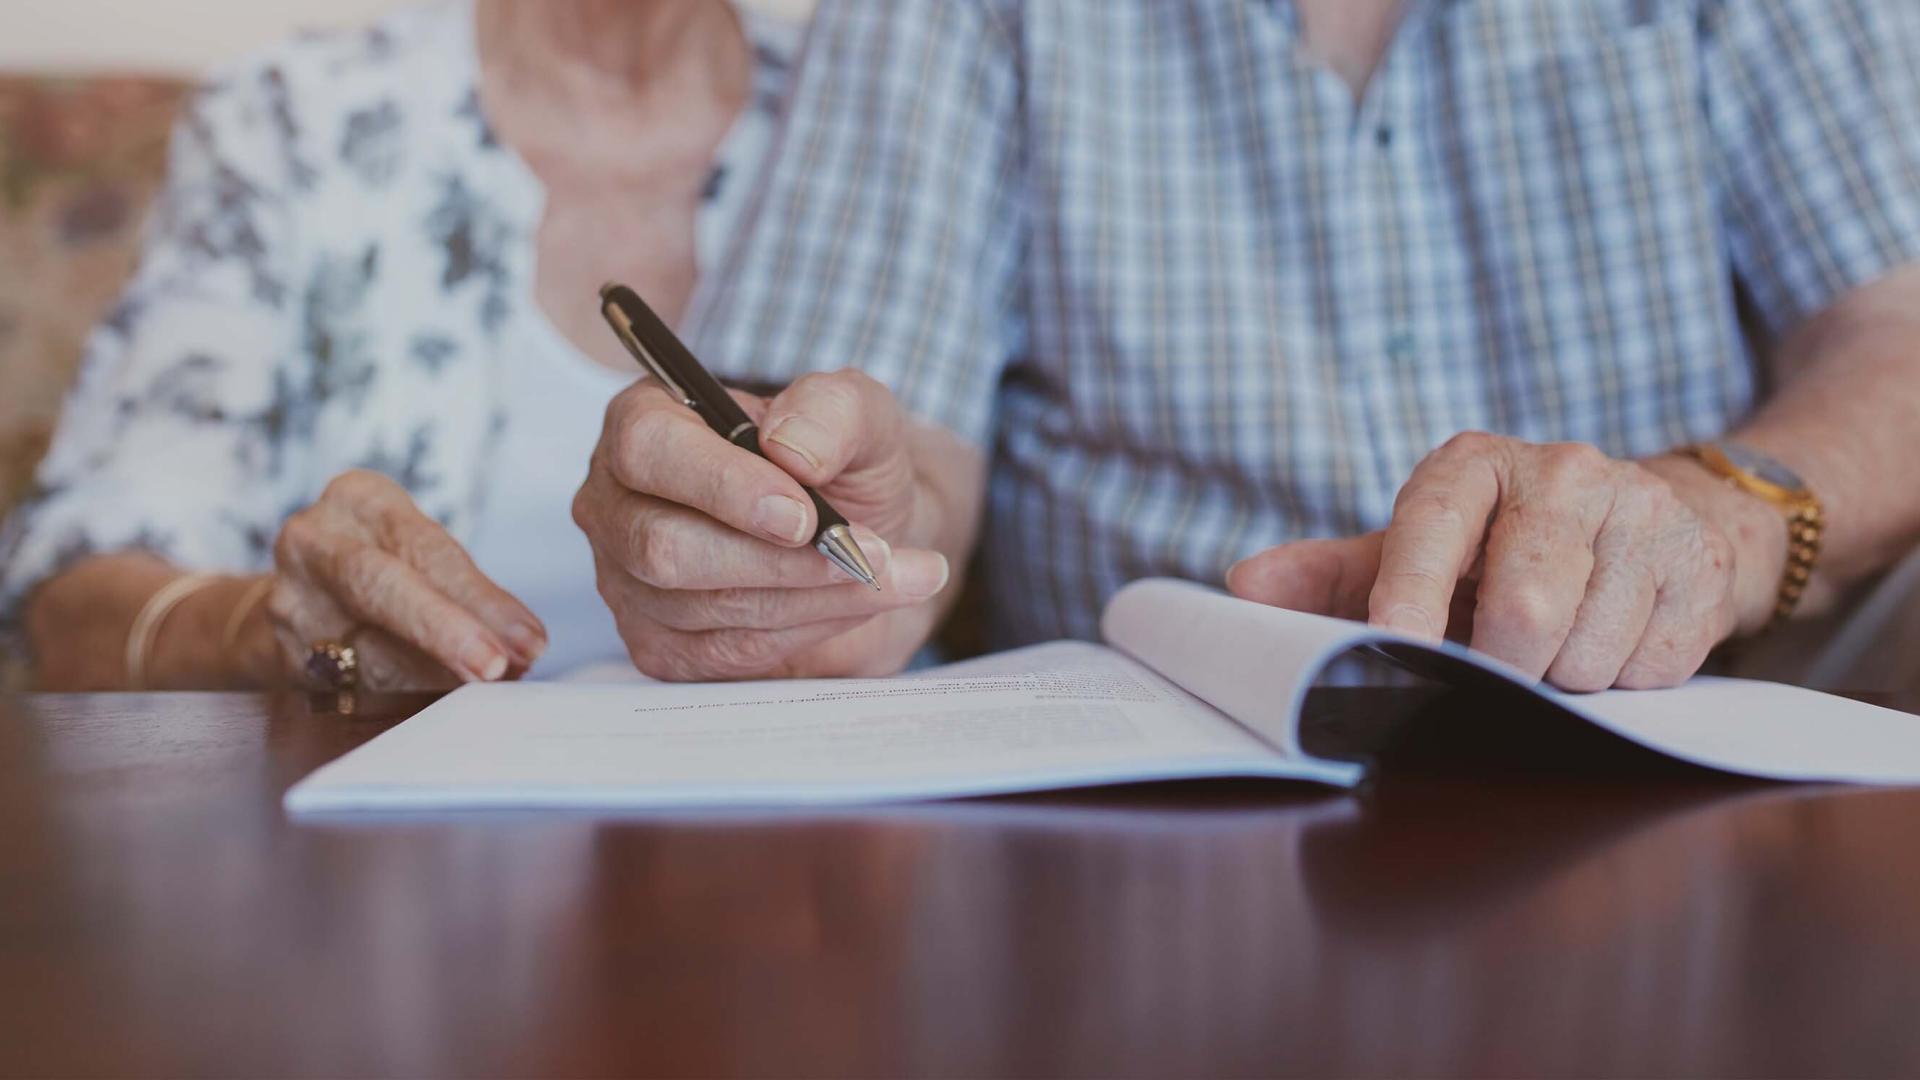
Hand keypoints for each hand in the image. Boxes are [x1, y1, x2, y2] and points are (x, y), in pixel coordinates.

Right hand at [265, 469, 546, 688]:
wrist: (303, 597)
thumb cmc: (387, 567)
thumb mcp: (421, 552)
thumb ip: (467, 590)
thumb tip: (525, 644)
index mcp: (358, 498)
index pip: (425, 548)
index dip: (480, 598)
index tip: (529, 639)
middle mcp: (314, 541)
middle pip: (381, 587)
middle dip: (445, 632)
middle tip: (498, 666)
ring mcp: (290, 600)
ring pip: (369, 650)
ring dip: (438, 675)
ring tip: (488, 684)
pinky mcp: (284, 654)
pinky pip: (355, 687)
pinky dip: (407, 696)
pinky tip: (443, 699)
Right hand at [573, 370, 955, 680]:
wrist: (866, 534)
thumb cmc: (844, 464)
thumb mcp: (859, 415)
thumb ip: (831, 409)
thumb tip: (792, 450)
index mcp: (646, 421)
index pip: (647, 450)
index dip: (723, 485)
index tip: (803, 514)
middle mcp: (620, 503)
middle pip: (665, 546)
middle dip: (778, 559)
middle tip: (864, 554)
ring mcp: (629, 582)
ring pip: (704, 605)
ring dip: (811, 595)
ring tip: (885, 572)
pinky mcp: (662, 647)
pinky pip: (727, 652)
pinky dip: (805, 629)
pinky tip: (854, 602)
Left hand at [1226, 433, 1785, 690]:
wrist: (1652, 521)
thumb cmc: (1501, 549)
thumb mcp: (1414, 553)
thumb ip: (1327, 578)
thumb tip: (1240, 593)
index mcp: (1470, 466)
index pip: (1431, 527)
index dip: (1410, 594)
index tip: (1394, 646)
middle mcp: (1561, 473)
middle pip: (1524, 606)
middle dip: (1501, 665)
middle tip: (1494, 667)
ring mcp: (1641, 514)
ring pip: (1588, 650)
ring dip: (1563, 680)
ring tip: (1555, 648)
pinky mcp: (1701, 564)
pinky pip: (1651, 666)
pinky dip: (1623, 681)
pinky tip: (1613, 642)